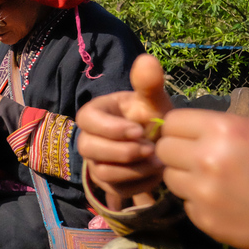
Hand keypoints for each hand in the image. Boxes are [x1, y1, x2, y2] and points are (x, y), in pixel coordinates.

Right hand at [76, 54, 172, 209]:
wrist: (161, 143)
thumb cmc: (151, 117)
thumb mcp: (152, 100)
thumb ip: (148, 83)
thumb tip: (146, 59)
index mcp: (94, 114)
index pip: (87, 121)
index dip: (110, 128)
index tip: (139, 130)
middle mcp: (88, 139)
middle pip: (89, 149)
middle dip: (122, 151)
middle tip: (151, 148)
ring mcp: (96, 163)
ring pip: (102, 172)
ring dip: (132, 169)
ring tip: (158, 162)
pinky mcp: (108, 184)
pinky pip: (116, 190)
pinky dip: (138, 184)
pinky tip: (156, 173)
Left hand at [158, 110, 248, 248]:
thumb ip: (217, 128)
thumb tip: (181, 128)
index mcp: (222, 129)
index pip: (171, 122)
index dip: (179, 130)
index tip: (188, 136)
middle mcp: (207, 158)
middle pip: (163, 149)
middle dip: (177, 153)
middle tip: (196, 159)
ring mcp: (203, 191)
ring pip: (169, 177)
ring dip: (185, 178)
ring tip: (213, 181)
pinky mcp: (204, 219)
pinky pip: (186, 204)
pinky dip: (199, 203)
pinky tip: (224, 202)